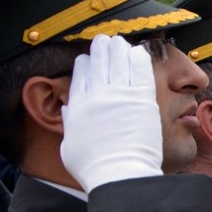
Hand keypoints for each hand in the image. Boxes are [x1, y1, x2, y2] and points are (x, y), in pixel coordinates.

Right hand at [60, 35, 162, 191]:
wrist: (119, 171)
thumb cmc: (95, 166)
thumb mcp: (70, 144)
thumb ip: (71, 122)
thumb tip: (69, 109)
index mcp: (78, 106)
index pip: (80, 76)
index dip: (84, 64)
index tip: (87, 58)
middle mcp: (97, 96)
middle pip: (99, 64)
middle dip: (101, 49)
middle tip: (104, 40)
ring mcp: (120, 96)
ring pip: (119, 64)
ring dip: (119, 49)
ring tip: (119, 41)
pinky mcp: (142, 100)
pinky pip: (140, 73)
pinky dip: (138, 60)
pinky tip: (139, 51)